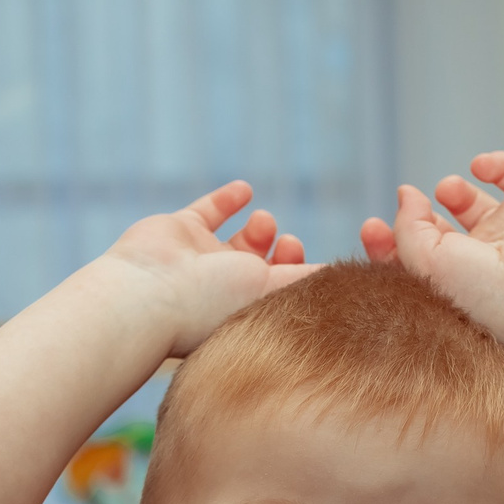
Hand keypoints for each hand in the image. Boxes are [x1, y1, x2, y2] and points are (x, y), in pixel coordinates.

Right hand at [98, 181, 310, 355]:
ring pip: (237, 242)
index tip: (319, 266)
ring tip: (265, 224)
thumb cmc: (210, 303)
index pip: (282, 295)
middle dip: (282, 253)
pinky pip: (208, 211)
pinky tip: (245, 190)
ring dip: (259, 229)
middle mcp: (223, 290)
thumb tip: (356, 275)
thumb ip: (309, 279)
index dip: (303, 279)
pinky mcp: (179, 231)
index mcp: (246, 314)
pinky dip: (227, 200)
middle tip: (289, 243)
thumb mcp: (274, 291)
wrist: (147, 292)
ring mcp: (200, 261)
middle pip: (263, 268)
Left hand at [358, 152, 503, 339]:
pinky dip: (495, 163)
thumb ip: (406, 226)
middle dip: (416, 214)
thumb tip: (406, 193)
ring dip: (453, 189)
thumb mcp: (423, 262)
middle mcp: (480, 260)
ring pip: (474, 203)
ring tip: (447, 190)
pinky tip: (479, 168)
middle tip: (407, 199)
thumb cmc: (480, 293)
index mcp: (451, 282)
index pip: (414, 259)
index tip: (371, 227)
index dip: (389, 241)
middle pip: (439, 230)